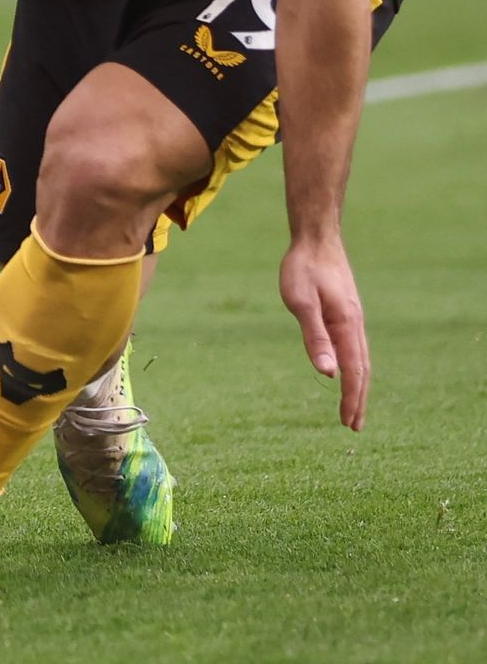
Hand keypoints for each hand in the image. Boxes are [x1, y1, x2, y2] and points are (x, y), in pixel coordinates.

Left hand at [280, 232, 368, 429]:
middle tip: (354, 425)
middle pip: (362, 370)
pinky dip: (355, 366)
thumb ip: (315, 337)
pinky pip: (355, 346)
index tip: (348, 422)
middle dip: (358, 399)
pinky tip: (347, 370)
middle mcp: (355, 325)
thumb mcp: (301, 302)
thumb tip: (328, 373)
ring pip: (361, 359)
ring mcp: (353, 317)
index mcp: (346, 326)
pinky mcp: (347, 311)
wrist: (316, 238)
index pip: (353, 371)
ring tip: (353, 406)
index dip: (350, 398)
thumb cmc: (304, 268)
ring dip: (358, 384)